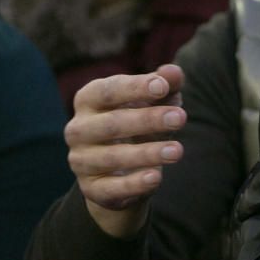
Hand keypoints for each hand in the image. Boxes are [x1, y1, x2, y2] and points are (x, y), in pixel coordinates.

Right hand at [65, 65, 186, 237]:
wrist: (122, 168)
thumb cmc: (140, 122)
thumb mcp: (154, 101)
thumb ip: (165, 84)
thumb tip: (173, 72)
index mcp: (89, 100)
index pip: (108, 90)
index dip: (135, 88)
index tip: (163, 86)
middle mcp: (78, 129)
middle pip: (111, 123)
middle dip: (148, 120)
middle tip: (181, 118)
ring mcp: (81, 160)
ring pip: (112, 157)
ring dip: (147, 153)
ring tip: (177, 151)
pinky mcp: (91, 188)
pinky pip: (110, 188)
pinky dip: (133, 183)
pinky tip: (155, 177)